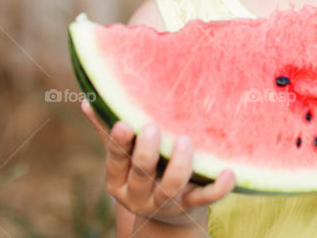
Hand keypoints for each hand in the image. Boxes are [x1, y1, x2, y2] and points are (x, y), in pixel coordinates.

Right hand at [81, 99, 235, 225]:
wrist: (166, 215)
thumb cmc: (143, 172)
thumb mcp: (124, 158)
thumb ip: (107, 131)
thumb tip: (87, 102)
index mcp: (118, 179)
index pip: (116, 159)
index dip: (118, 143)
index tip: (124, 124)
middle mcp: (138, 194)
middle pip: (141, 175)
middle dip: (146, 153)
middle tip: (152, 128)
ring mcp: (165, 202)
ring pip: (170, 189)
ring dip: (178, 166)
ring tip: (184, 141)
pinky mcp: (190, 205)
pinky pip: (205, 199)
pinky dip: (218, 188)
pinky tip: (228, 171)